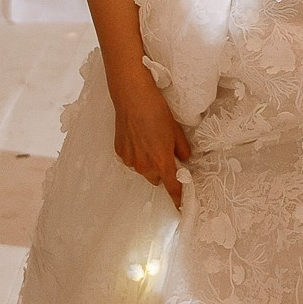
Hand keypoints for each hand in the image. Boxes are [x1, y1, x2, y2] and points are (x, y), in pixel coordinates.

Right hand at [110, 69, 190, 206]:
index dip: (178, 197)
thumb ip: (182, 150)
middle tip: (164, 153)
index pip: (172, 188)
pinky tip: (137, 137)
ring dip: (147, 162)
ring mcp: (130, 161)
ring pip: (142, 170)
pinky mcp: (119, 152)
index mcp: (162, 163)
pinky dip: (136, 154)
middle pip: (156, 179)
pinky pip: (131, 160)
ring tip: (148, 141)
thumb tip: (183, 159)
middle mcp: (144, 166)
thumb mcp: (176, 131)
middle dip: (162, 171)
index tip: (181, 206)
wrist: (133, 97)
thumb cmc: (157, 112)